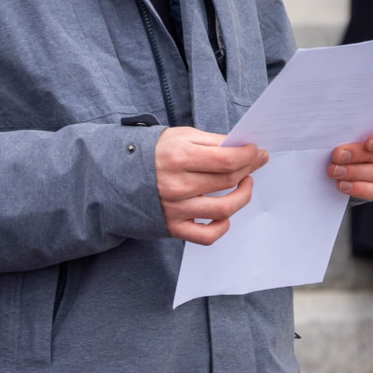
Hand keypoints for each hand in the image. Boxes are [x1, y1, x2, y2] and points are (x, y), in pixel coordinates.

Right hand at [156, 126, 265, 245]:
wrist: (117, 173)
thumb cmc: (153, 153)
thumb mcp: (180, 136)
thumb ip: (213, 142)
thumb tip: (244, 149)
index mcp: (178, 157)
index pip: (227, 160)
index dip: (249, 156)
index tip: (255, 152)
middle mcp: (176, 185)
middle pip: (228, 181)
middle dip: (248, 169)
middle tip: (253, 163)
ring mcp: (175, 209)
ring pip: (224, 209)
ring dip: (243, 196)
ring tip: (244, 185)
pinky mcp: (173, 227)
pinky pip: (208, 235)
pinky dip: (222, 226)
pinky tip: (224, 213)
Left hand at [329, 108, 372, 201]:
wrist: (351, 135)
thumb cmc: (356, 118)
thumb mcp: (358, 111)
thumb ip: (355, 115)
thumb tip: (336, 118)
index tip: (369, 143)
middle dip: (360, 156)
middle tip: (337, 155)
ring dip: (355, 173)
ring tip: (334, 170)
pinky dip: (360, 189)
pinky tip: (342, 185)